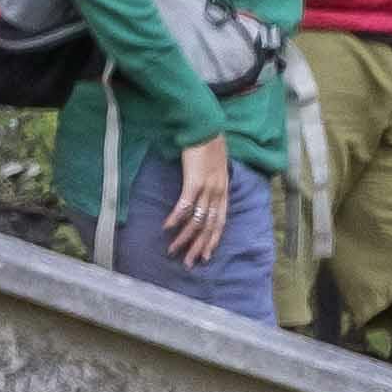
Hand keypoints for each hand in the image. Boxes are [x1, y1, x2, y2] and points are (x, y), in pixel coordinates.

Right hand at [166, 139, 235, 263]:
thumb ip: (211, 186)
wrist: (206, 128)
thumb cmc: (208, 148)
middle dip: (198, 246)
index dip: (213, 241)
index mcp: (223, 192)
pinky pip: (185, 204)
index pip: (220, 223)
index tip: (205, 257)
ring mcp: (207, 188)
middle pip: (209, 227)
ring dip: (184, 237)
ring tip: (173, 249)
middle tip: (187, 263)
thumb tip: (201, 198)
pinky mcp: (194, 180)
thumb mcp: (215, 170)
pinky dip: (176, 218)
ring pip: (197, 220)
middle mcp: (218, 193)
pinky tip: (167, 227)